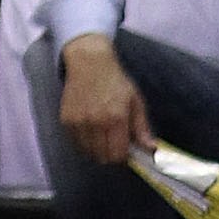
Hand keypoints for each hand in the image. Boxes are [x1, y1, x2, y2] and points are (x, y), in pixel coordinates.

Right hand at [58, 33, 153, 164]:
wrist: (89, 62)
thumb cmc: (114, 80)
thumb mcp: (135, 101)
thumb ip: (142, 128)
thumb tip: (151, 150)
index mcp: (116, 118)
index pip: (118, 154)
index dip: (123, 156)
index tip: (125, 149)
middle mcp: (95, 122)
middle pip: (102, 157)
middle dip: (111, 154)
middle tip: (114, 142)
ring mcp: (78, 121)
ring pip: (88, 152)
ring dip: (97, 149)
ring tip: (102, 134)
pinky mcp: (66, 119)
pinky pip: (76, 143)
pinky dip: (84, 141)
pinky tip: (90, 128)